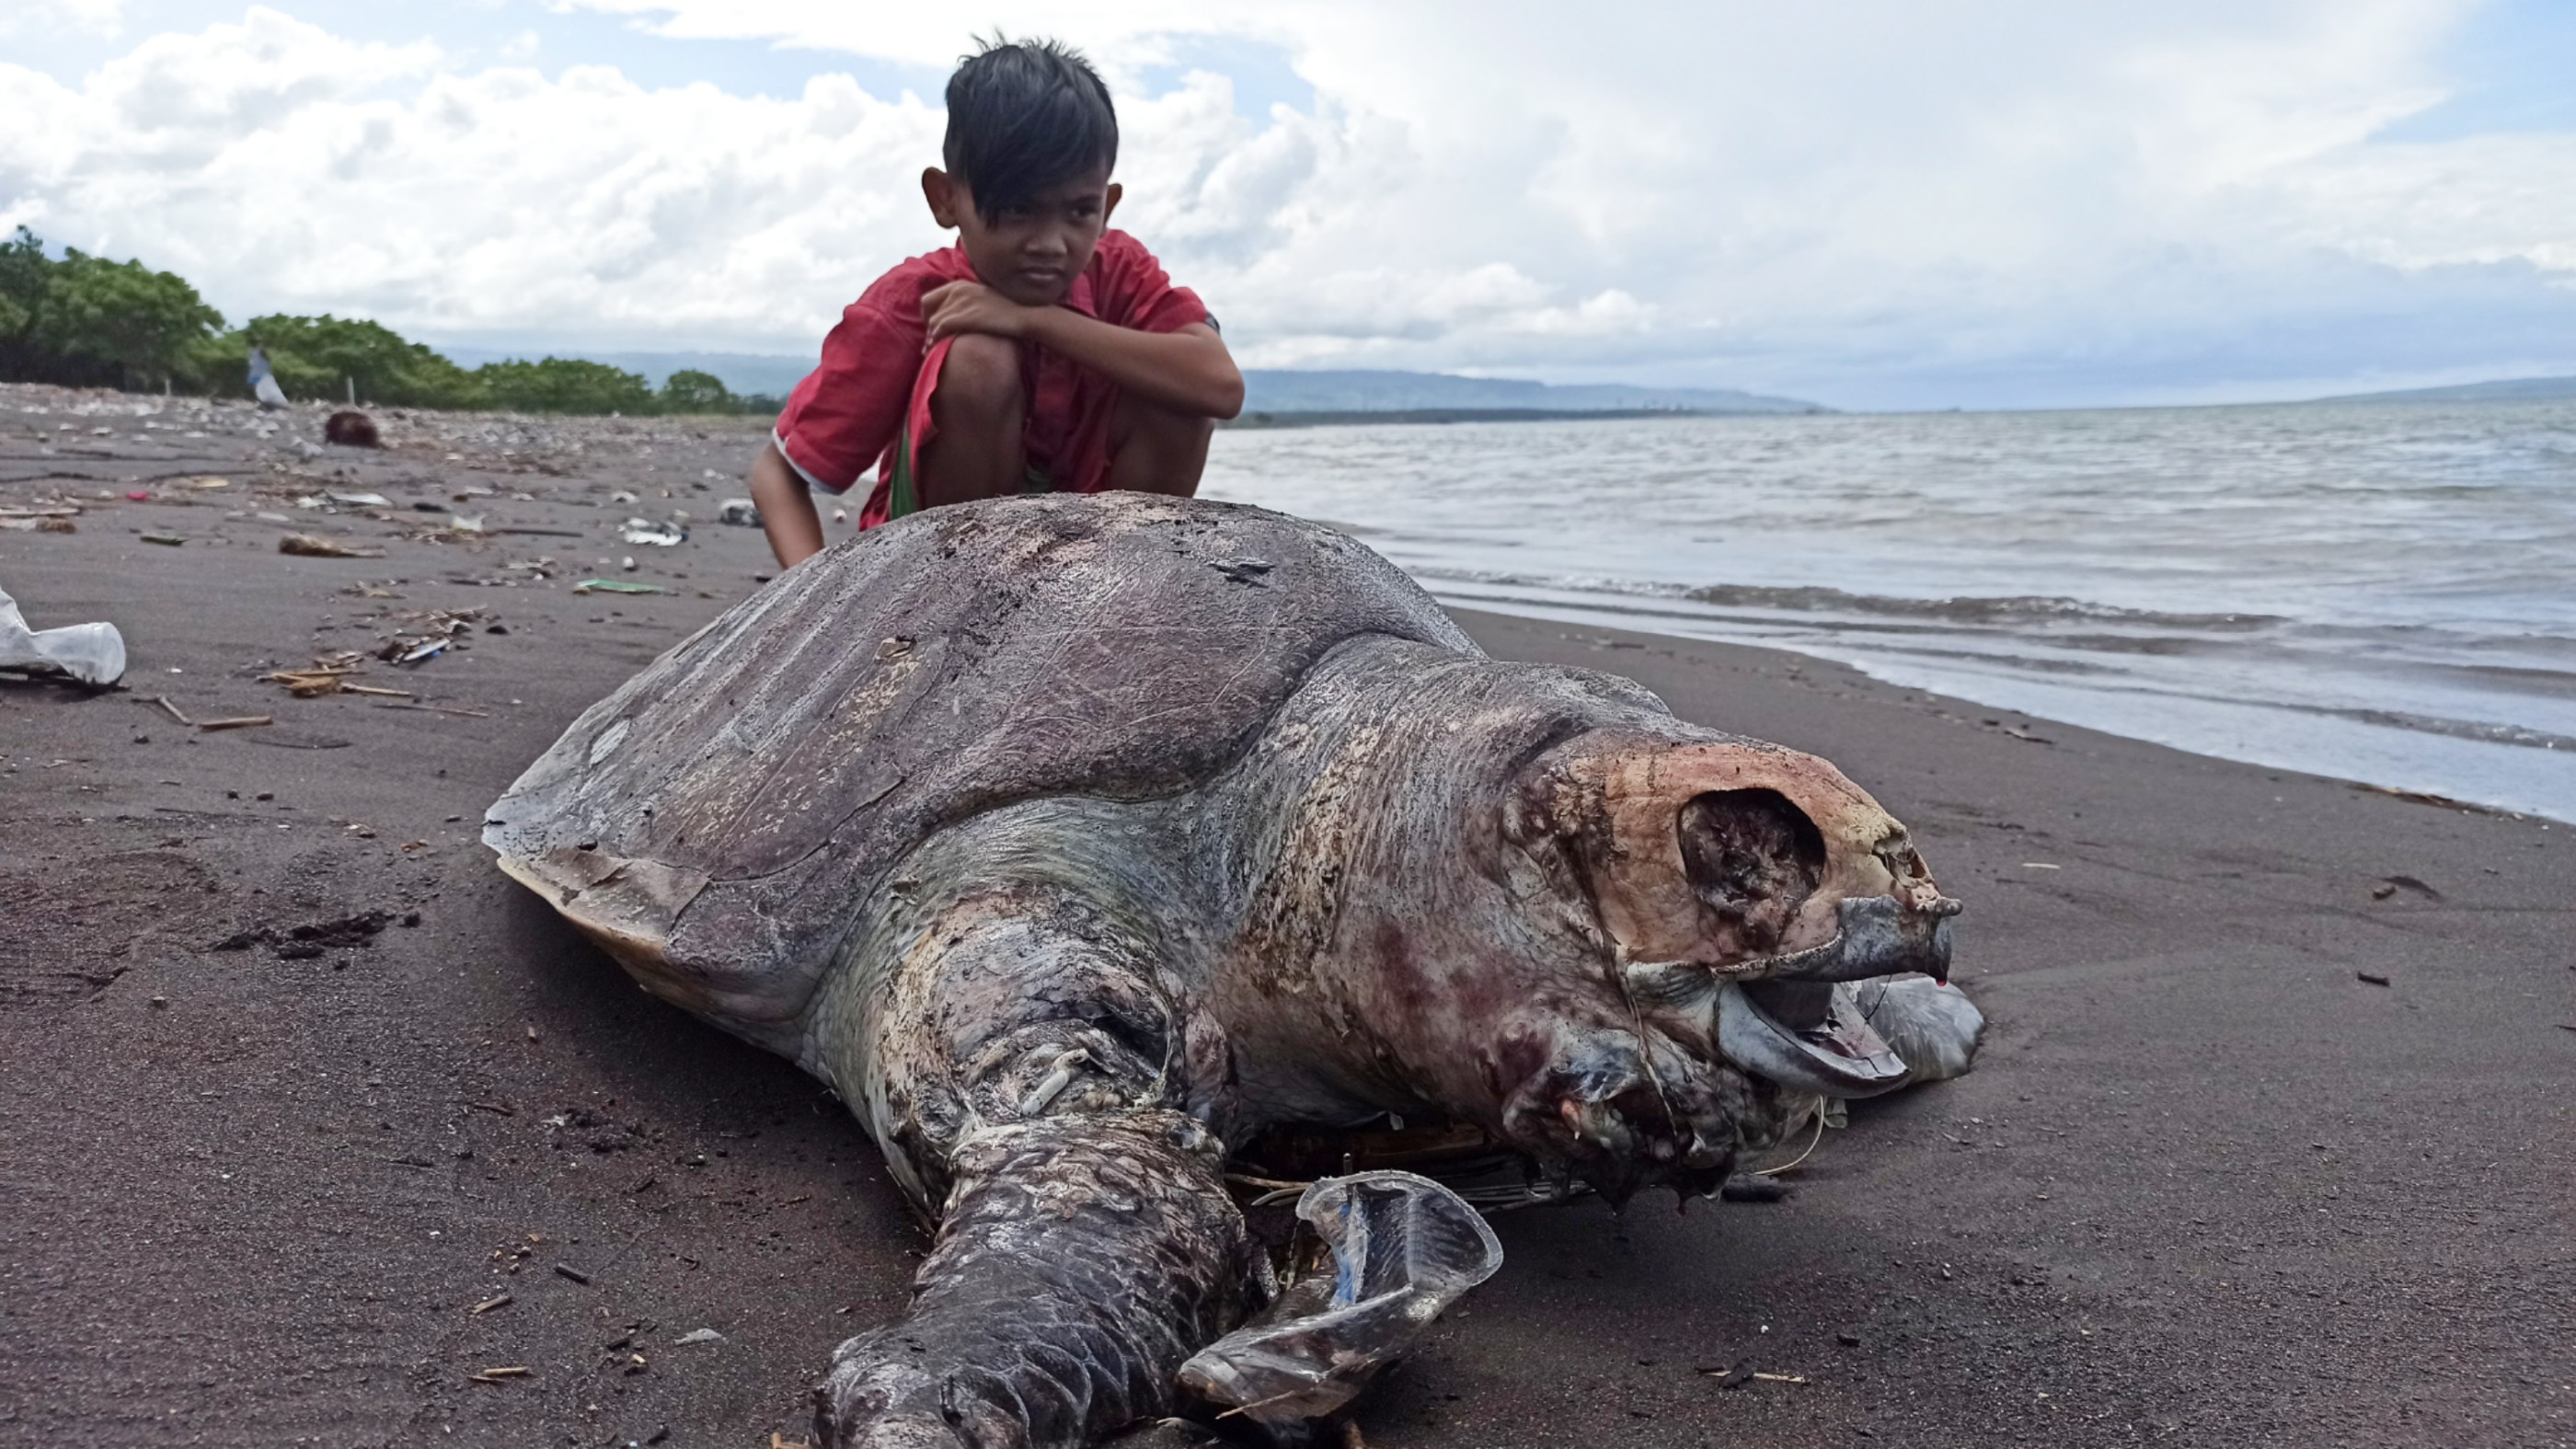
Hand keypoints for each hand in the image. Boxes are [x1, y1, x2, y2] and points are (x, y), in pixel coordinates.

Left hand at [920, 281, 1034, 341]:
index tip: (933, 327)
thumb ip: (968, 301)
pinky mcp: (963, 316)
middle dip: (927, 325)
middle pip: (928, 307)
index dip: (928, 314)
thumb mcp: (984, 298)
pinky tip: (937, 349)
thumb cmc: (1008, 311)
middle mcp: (957, 289)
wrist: (1023, 316)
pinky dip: (936, 340)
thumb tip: (957, 314)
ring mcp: (960, 302)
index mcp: (961, 284)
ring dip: (931, 336)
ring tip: (932, 349)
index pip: (931, 297)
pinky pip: (940, 329)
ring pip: (934, 321)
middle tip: (931, 340)